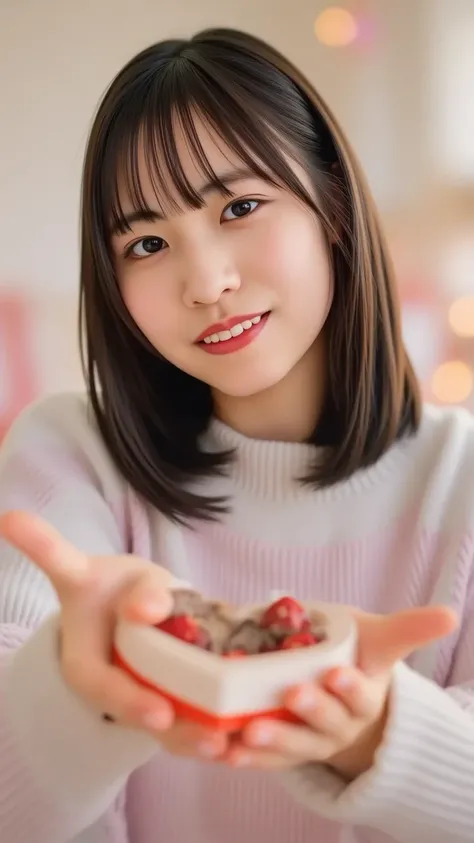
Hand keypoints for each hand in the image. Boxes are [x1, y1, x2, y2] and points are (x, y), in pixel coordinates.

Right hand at [0, 511, 229, 759]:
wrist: (116, 594)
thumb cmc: (111, 584)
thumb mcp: (111, 574)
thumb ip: (130, 586)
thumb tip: (149, 608)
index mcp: (85, 663)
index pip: (103, 689)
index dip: (132, 704)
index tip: (162, 716)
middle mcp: (114, 690)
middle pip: (144, 720)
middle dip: (179, 734)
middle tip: (215, 741)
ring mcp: (142, 698)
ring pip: (170, 730)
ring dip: (201, 740)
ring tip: (235, 745)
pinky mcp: (169, 698)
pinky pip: (189, 721)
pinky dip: (215, 730)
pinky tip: (246, 736)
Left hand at [224, 605, 457, 778]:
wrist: (341, 697)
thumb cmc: (358, 658)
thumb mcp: (380, 640)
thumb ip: (410, 629)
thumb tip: (451, 614)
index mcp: (363, 698)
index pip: (361, 696)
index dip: (350, 688)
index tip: (336, 673)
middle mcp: (339, 726)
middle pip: (325, 724)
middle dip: (309, 711)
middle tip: (290, 695)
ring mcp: (310, 742)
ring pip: (293, 745)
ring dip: (271, 740)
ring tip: (245, 732)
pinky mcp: (283, 751)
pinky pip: (264, 760)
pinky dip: (244, 758)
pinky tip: (223, 752)